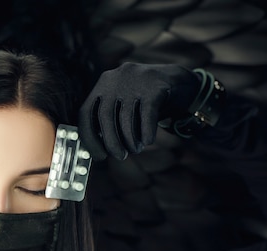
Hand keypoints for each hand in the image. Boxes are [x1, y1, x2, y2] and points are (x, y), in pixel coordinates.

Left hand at [78, 62, 199, 160]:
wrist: (180, 82)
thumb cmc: (144, 102)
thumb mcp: (122, 106)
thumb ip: (109, 121)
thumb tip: (100, 149)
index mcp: (102, 84)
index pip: (86, 113)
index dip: (89, 138)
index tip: (99, 156)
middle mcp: (115, 79)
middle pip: (105, 116)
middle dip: (111, 142)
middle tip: (120, 156)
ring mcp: (136, 79)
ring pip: (126, 117)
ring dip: (130, 139)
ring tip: (136, 149)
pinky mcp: (155, 86)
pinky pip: (147, 115)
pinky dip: (146, 132)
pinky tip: (148, 141)